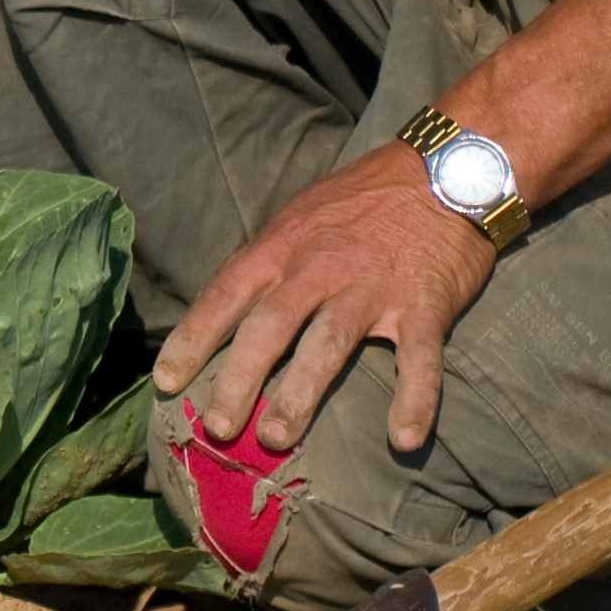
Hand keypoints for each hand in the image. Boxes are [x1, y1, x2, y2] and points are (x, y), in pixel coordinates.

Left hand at [150, 147, 497, 454]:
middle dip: (238, 378)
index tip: (166, 380)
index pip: (225, 293)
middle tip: (217, 427)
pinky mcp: (426, 304)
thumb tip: (227, 315)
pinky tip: (403, 438)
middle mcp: (319, 267)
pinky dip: (415, 400)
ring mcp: (372, 287)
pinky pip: (419, 358)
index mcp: (281, 247)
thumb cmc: (359, 202)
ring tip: (276, 436)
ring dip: (300, 393)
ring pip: (328, 343)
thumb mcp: (298, 219)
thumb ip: (267, 264)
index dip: (192, 338)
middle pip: (269, 325)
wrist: (444, 172)